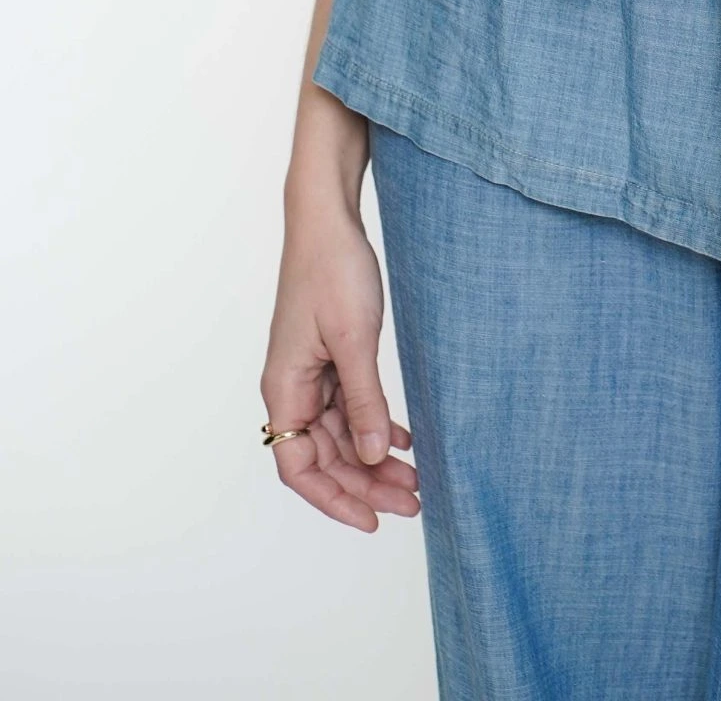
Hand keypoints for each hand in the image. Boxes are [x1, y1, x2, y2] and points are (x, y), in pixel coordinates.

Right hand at [260, 199, 420, 531]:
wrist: (328, 219)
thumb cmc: (332, 270)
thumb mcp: (353, 340)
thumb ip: (363, 401)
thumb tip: (369, 458)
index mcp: (284, 390)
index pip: (299, 468)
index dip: (334, 500)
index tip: (371, 521)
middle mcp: (293, 389)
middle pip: (326, 457)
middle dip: (366, 484)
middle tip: (414, 502)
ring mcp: (311, 375)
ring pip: (342, 435)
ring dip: (375, 459)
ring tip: (417, 480)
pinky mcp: (331, 358)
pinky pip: (350, 407)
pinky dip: (376, 425)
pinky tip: (405, 441)